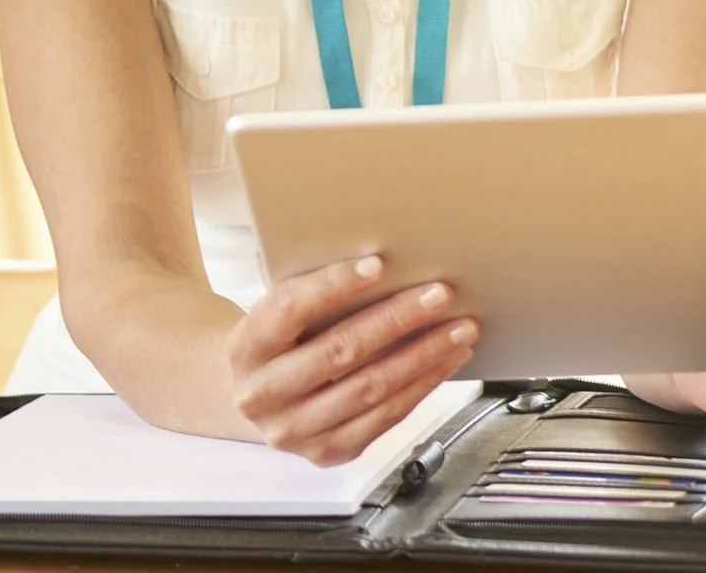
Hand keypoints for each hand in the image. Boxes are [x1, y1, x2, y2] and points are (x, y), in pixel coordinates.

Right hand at [227, 255, 478, 464]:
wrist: (253, 398)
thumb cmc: (278, 340)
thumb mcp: (276, 309)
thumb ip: (308, 283)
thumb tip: (370, 254)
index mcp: (245, 347)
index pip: (289, 309)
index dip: (334, 285)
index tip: (378, 264)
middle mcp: (262, 394)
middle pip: (340, 351)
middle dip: (398, 319)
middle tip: (441, 294)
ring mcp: (294, 429)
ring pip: (371, 388)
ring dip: (424, 355)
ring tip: (460, 327)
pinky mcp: (327, 451)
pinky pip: (385, 417)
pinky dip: (423, 385)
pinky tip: (446, 360)